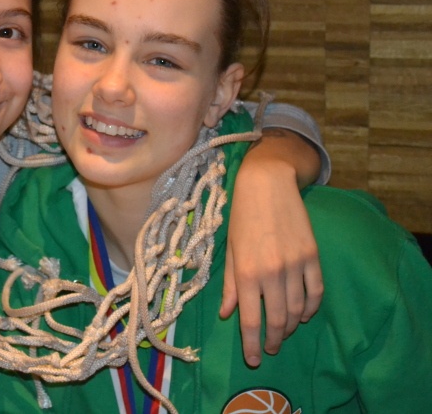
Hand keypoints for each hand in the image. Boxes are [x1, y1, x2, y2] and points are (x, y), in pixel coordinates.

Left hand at [220, 131, 323, 366]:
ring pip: (298, 310)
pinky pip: (316, 292)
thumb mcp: (230, 251)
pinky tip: (304, 314)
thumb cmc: (241, 217)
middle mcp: (271, 273)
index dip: (253, 343)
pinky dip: (311, 308)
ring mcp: (295, 265)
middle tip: (271, 348)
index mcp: (245, 273)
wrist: (267, 185)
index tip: (255, 358)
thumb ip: (229, 284)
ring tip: (285, 332)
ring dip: (292, 326)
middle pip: (277, 319)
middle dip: (274, 339)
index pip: (250, 319)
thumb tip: (227, 314)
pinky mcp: (313, 256)